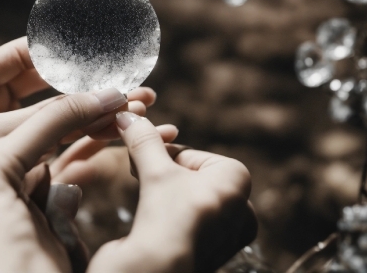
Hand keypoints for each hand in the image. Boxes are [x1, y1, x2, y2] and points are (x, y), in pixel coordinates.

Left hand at [0, 37, 155, 188]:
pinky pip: (66, 140)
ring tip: (141, 105)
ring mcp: (14, 132)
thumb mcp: (3, 138)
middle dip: (90, 83)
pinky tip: (121, 129)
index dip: (57, 49)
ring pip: (64, 113)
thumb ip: (55, 115)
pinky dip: (93, 134)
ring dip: (100, 108)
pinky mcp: (31, 158)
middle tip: (125, 78)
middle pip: (51, 84)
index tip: (94, 45)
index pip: (20, 55)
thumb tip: (107, 94)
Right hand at [88, 113, 257, 272]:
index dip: (163, 154)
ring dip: (161, 190)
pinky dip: (167, 214)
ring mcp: (225, 234)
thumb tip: (126, 114)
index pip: (192, 154)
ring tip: (145, 195)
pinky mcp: (208, 253)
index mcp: (238, 181)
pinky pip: (185, 220)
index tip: (141, 156)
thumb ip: (144, 140)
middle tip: (138, 169)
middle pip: (189, 174)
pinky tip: (151, 220)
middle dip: (161, 170)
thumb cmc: (167, 218)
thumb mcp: (155, 170)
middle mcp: (240, 209)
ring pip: (186, 196)